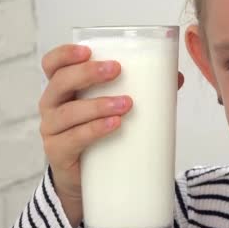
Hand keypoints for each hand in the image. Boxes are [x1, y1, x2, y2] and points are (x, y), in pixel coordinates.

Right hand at [38, 44, 184, 226]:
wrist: (84, 177)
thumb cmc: (99, 131)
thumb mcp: (114, 107)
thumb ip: (143, 90)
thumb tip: (176, 77)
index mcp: (63, 88)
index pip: (52, 65)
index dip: (64, 54)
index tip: (87, 50)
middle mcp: (52, 106)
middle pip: (60, 83)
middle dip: (87, 73)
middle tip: (116, 69)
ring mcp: (52, 130)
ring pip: (68, 113)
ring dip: (98, 105)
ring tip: (126, 103)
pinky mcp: (58, 153)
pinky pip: (73, 139)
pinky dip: (94, 130)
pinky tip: (114, 124)